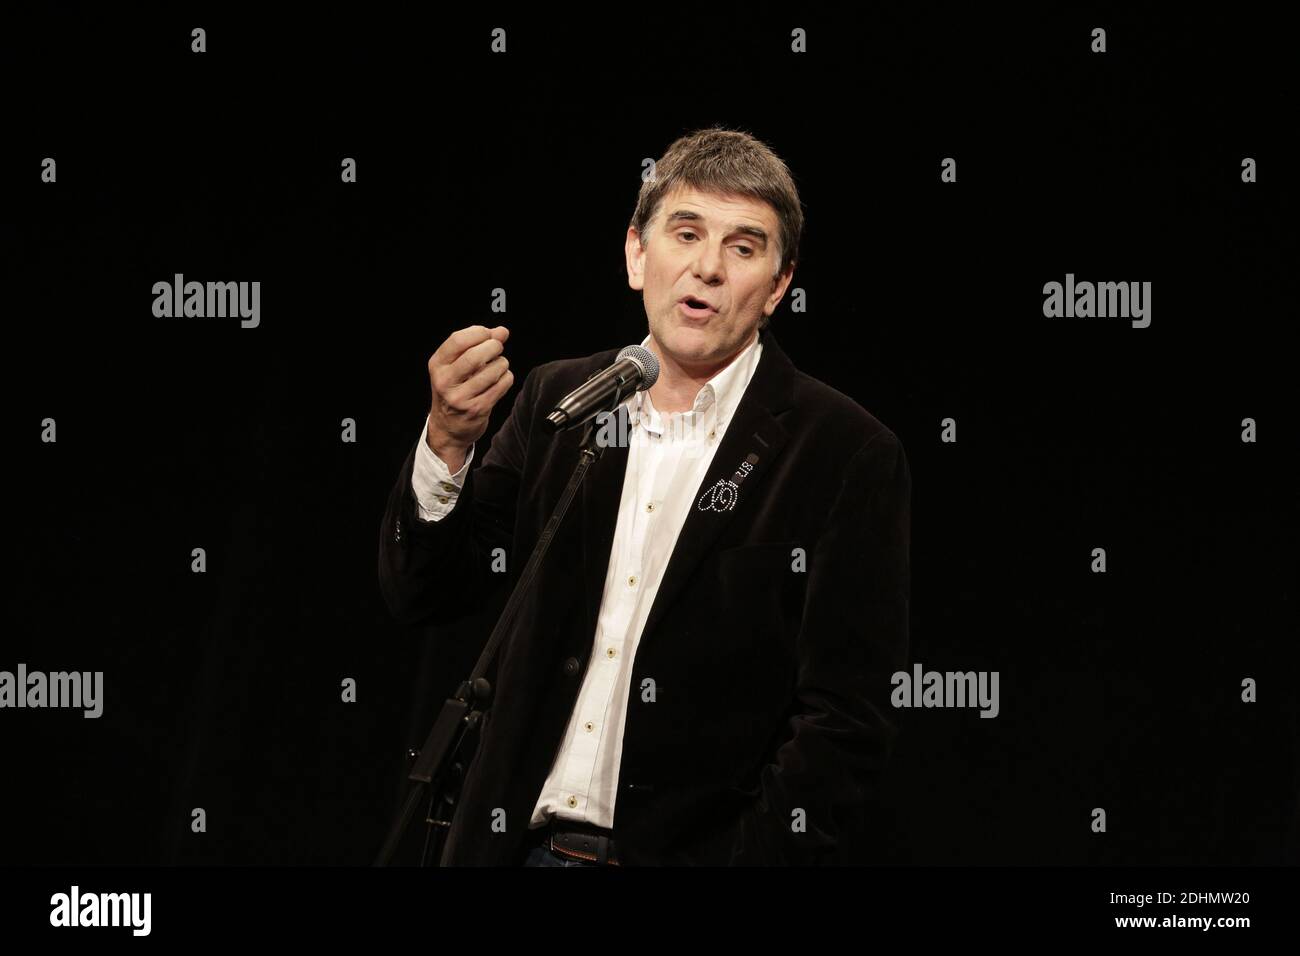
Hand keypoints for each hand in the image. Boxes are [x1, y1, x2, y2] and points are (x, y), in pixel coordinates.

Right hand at [426, 325, 512, 470]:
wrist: (448, 428)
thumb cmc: (454, 390)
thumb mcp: (456, 366)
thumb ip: (477, 345)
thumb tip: (502, 331)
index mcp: (437, 365)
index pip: (458, 340)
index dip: (479, 332)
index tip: (488, 334)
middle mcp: (445, 381)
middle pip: (475, 355)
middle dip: (493, 347)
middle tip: (497, 348)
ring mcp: (460, 397)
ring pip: (492, 370)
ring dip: (502, 363)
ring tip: (499, 365)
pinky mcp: (477, 409)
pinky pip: (501, 385)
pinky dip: (507, 378)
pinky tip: (501, 379)